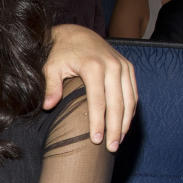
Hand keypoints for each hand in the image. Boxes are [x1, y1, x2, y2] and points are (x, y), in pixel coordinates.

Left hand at [43, 24, 137, 151]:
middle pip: (117, 104)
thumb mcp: (50, 67)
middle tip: (111, 148)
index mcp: (94, 66)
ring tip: (118, 142)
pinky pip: (133, 93)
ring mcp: (123, 66)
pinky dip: (130, 110)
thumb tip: (49, 106)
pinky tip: (124, 125)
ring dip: (125, 122)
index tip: (96, 140)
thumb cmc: (60, 53)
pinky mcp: (128, 67)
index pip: (98, 101)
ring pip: (129, 100)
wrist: (75, 34)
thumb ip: (51, 86)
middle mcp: (113, 66)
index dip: (98, 122)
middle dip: (115, 128)